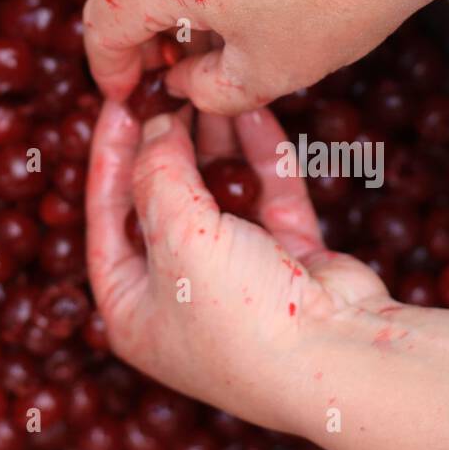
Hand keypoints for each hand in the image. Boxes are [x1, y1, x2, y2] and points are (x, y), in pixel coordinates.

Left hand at [86, 101, 385, 432]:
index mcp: (131, 310)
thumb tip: (155, 126)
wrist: (343, 362)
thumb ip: (158, 174)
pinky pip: (266, 199)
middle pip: (162, 201)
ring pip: (217, 195)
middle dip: (167, 143)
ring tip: (208, 89)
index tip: (119, 100)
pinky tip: (251, 112)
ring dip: (214, 143)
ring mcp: (237, 282)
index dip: (110, 155)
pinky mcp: (289, 264)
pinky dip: (259, 159)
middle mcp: (179, 298)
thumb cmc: (241, 319)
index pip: (106, 216)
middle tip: (166, 87)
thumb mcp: (178, 238)